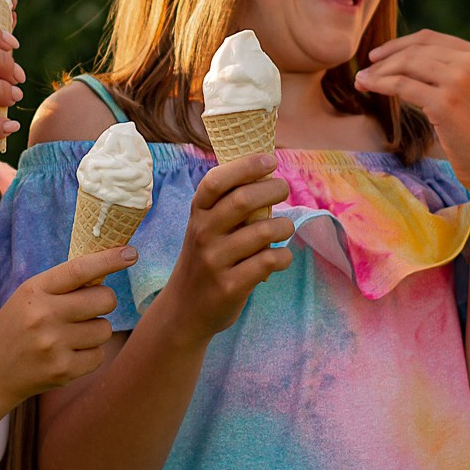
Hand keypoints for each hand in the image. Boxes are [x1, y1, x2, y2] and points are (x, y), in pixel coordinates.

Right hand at [0, 246, 129, 409]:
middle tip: (87, 308)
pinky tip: (68, 354)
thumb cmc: (16, 327)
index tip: (131, 253)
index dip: (109, 259)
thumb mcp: (29, 297)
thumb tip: (107, 269)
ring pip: (105, 329)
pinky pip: (99, 355)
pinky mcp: (63, 371)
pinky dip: (90, 354)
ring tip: (70, 336)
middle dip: (103, 301)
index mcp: (35, 290)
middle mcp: (44, 315)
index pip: (80, 269)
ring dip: (95, 331)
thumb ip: (63, 285)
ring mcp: (54, 345)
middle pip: (104, 299)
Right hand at [160, 153, 292, 344]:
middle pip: (243, 200)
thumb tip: (269, 174)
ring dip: (284, 226)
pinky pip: (268, 262)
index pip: (217, 180)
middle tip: (283, 189)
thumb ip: (229, 204)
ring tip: (285, 228)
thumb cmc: (206, 257)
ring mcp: (214, 261)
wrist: (184, 309)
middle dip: (272, 189)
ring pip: (262, 232)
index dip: (246, 166)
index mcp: (198, 213)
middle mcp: (202, 233)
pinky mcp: (230, 286)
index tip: (270, 160)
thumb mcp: (206, 227)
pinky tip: (280, 257)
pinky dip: (283, 256)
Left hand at [357, 29, 469, 197]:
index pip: (430, 39)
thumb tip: (405, 61)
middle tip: (365, 71)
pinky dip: (379, 84)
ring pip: (406, 64)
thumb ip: (451, 72)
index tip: (378, 56)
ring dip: (378, 71)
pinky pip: (401, 85)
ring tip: (361, 81)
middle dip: (384, 59)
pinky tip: (367, 88)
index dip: (399, 44)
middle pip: (415, 50)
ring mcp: (460, 81)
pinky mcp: (445, 103)